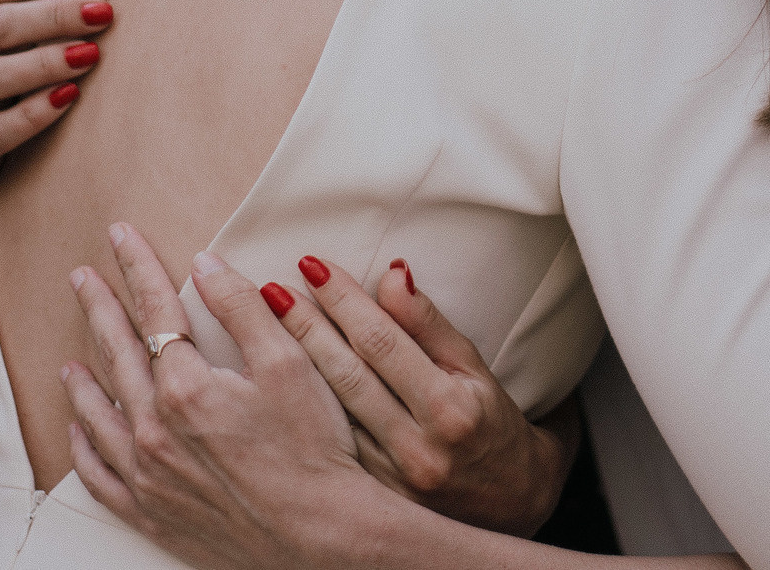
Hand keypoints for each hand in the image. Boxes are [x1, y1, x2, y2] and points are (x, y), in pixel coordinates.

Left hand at [61, 226, 376, 569]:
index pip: (154, 312)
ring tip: (71, 359)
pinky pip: (100, 478)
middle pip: (118, 356)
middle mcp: (155, 432)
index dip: (137, 268)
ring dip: (84, 382)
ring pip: (99, 418)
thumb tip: (204, 264)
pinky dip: (85, 450)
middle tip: (82, 278)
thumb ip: (243, 308)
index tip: (120, 236)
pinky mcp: (152, 514)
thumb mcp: (289, 364)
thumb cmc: (313, 450)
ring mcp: (148, 477)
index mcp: (186, 388)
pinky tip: (81, 432)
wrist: (322, 536)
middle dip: (100, 310)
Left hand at [266, 254, 574, 534]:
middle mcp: (418, 450)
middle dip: (305, 326)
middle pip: (348, 376)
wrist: (506, 504)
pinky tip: (272, 382)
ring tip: (262, 324)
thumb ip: (429, 323)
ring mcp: (389, 482)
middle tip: (271, 288)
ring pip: (328, 412)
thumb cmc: (490, 422)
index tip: (313, 265)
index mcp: (449, 410)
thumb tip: (392, 273)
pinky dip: (296, 410)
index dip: (345, 300)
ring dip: (292, 364)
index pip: (384, 342)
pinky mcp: (369, 502)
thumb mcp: (473, 367)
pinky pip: (326, 446)